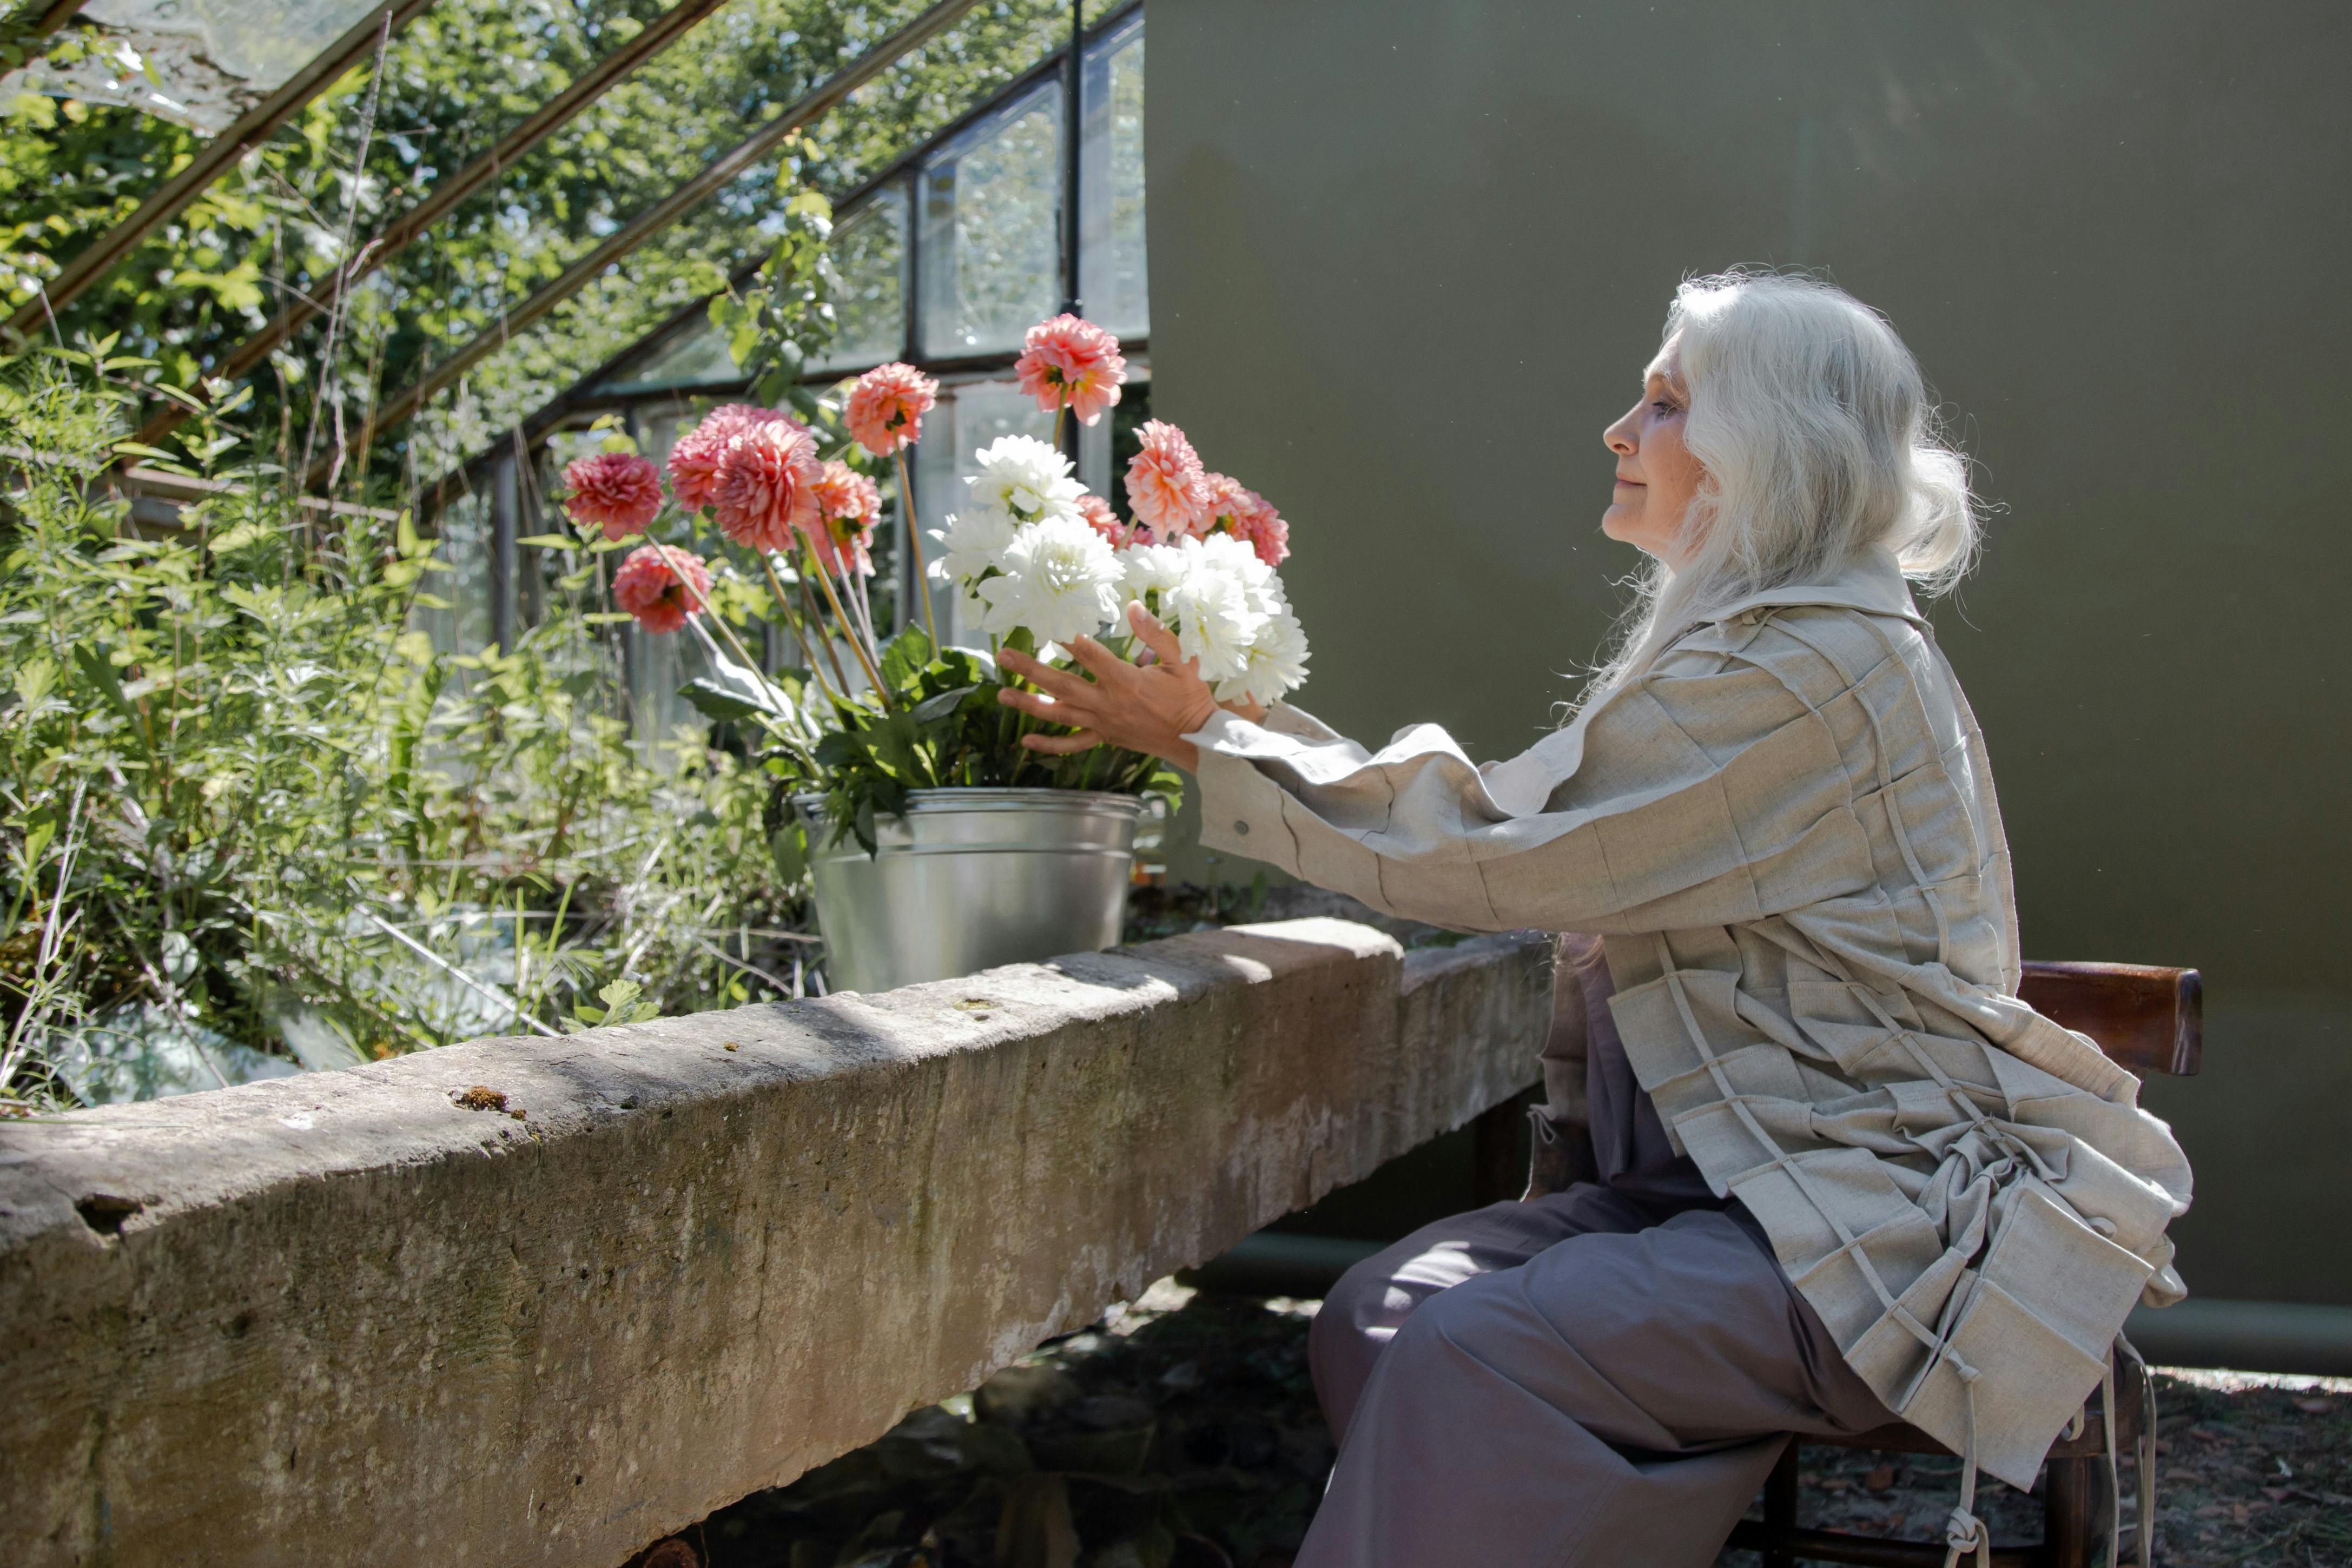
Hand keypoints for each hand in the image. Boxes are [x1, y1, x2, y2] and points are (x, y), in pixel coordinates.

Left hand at [996, 603, 1264, 770]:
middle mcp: (1107, 703)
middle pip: (1061, 685)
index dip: (1065, 635)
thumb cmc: (1188, 696)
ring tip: (1002, 695)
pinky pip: (1072, 745)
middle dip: (1030, 670)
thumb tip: (1133, 606)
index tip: (1045, 620)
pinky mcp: (1104, 738)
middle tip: (1004, 656)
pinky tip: (1026, 741)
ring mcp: (1102, 723)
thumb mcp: (1180, 660)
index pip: (1087, 653)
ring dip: (1029, 705)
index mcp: (1124, 679)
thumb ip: (1156, 633)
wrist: (1195, 737)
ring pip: (1060, 715)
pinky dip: (1049, 745)